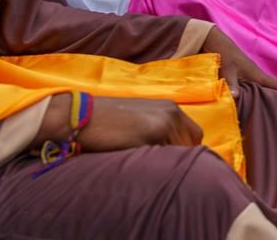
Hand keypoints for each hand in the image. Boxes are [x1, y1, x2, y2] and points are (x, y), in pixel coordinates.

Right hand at [35, 94, 202, 152]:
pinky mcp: (151, 135)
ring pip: (180, 154)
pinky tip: (143, 167)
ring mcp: (163, 123)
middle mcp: (172, 113)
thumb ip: (161, 128)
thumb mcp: (141, 118)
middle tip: (160, 169)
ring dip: (169, 165)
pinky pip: (165, 158)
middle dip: (179, 160)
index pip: (195, 136)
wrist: (81, 115)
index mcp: (171, 108)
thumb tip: (175, 153)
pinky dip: (158, 167)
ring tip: (148, 168)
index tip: (173, 162)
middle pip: (191, 146)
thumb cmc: (107, 121)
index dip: (186, 151)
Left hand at [202, 27, 276, 109]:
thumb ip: (231, 84)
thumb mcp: (227, 71)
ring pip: (272, 91)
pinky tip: (264, 108)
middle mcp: (260, 78)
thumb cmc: (225, 57)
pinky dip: (268, 99)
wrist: (221, 46)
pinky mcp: (249, 80)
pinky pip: (263, 92)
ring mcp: (255, 79)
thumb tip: (235, 98)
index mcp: (259, 76)